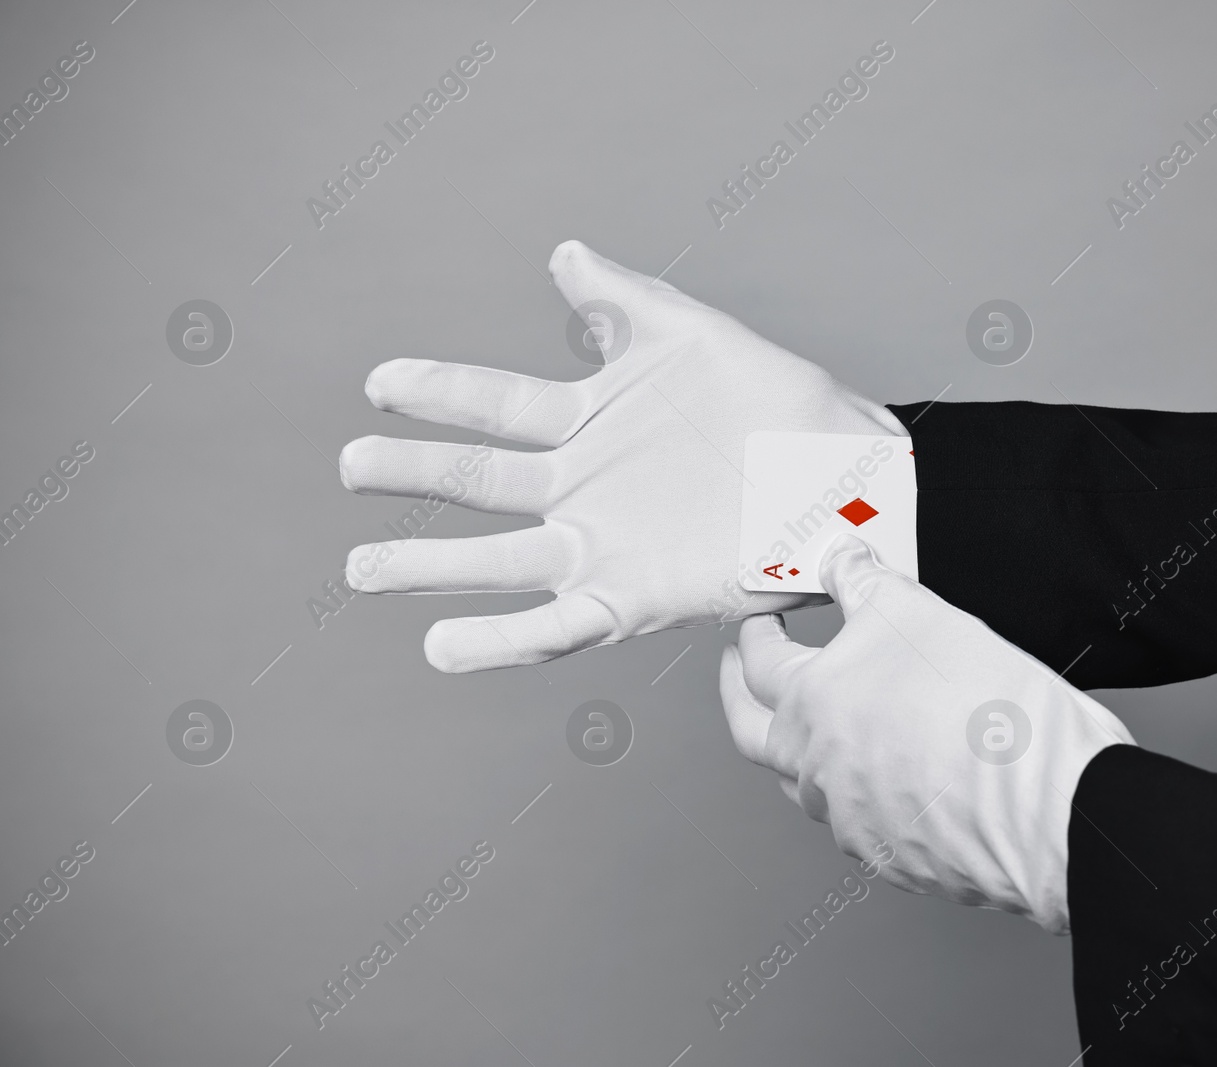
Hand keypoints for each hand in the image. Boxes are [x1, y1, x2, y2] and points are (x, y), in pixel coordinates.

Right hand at [340, 240, 905, 671]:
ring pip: (501, 562)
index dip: (439, 394)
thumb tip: (563, 253)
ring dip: (432, 568)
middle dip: (414, 476)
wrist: (845, 478)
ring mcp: (604, 547)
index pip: (497, 406)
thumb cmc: (778, 404)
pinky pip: (556, 627)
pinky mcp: (634, 599)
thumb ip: (623, 301)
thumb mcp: (694, 337)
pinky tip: (444, 646)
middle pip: (482, 485)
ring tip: (365, 570)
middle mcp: (584, 488)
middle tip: (350, 468)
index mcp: (592, 422)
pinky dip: (500, 641)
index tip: (379, 384)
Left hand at [719, 535, 1134, 933]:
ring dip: (794, 749)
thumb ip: (867, 584)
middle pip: (750, 732)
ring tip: (808, 723)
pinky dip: (854, 790)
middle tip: (739, 671)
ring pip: (800, 783)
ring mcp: (849, 820)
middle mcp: (815, 769)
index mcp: (810, 704)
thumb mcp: (919, 614)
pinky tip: (881, 773)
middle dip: (739, 695)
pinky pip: (854, 820)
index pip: (759, 661)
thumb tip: (842, 559)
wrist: (1046, 803)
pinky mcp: (891, 856)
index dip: (757, 632)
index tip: (762, 619)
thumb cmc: (984, 709)